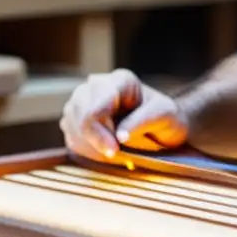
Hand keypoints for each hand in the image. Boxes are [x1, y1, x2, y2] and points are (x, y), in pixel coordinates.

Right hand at [60, 68, 188, 161]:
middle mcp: (98, 85)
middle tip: (114, 154)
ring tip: (113, 152)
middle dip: (93, 140)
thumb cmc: (166, 117)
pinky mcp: (77, 116)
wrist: (161, 125)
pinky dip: (83, 147)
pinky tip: (103, 151)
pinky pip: (70, 133)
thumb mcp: (165, 116)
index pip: (96, 108)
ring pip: (70, 123)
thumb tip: (120, 136)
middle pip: (79, 114)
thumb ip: (144, 121)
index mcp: (121, 81)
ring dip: (88, 144)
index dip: (99, 134)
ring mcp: (84, 99)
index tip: (113, 151)